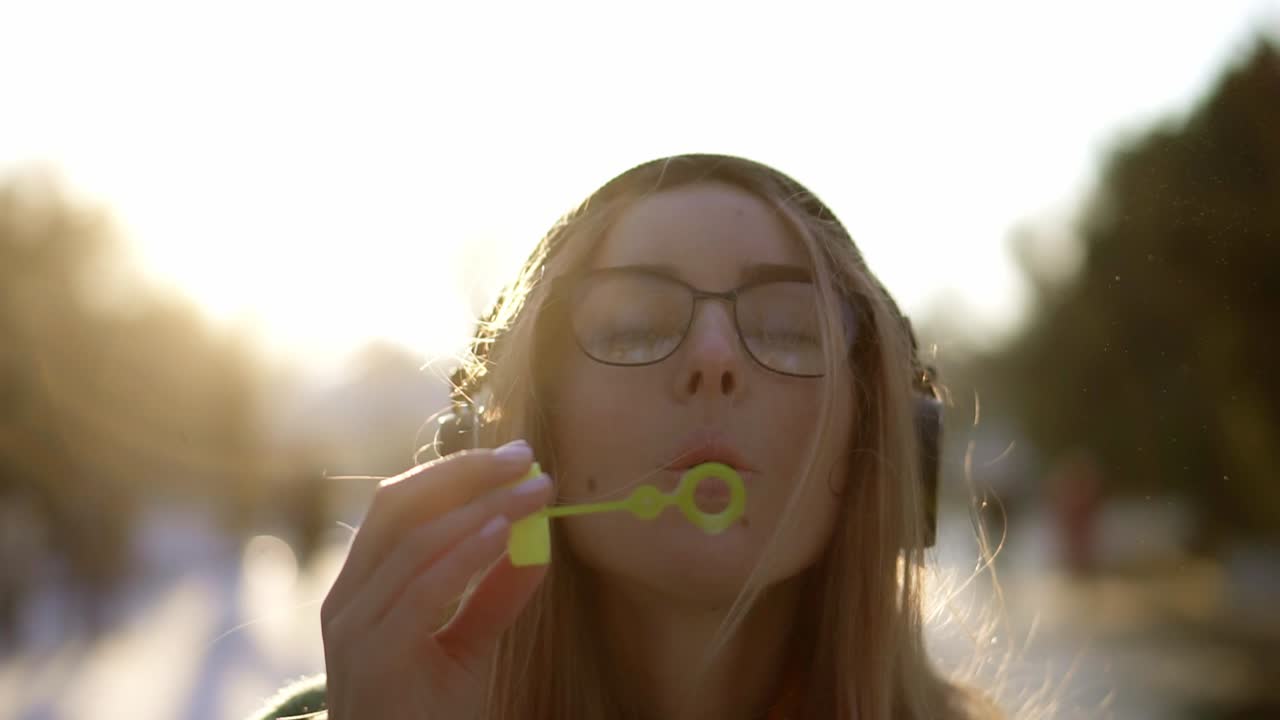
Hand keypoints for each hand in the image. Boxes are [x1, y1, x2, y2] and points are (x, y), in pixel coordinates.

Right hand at [320, 440, 552, 719]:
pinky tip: (503, 534)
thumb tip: (536, 543)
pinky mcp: (373, 657)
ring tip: (533, 493)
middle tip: (525, 458)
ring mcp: (352, 627)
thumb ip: (494, 596)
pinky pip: (420, 591)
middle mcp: (347, 600)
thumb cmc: (428, 715)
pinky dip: (463, 555)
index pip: (399, 506)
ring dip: (481, 507)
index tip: (515, 458)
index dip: (455, 472)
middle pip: (398, 507)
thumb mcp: (468, 646)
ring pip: (413, 541)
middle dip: (465, 473)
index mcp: (361, 588)